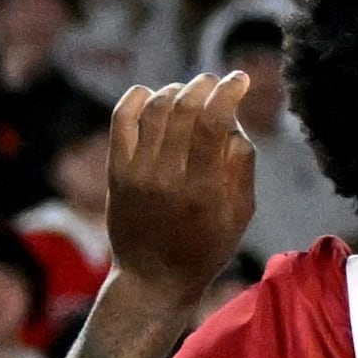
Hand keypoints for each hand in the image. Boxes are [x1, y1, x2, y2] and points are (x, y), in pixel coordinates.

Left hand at [107, 74, 258, 295]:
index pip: (213, 123)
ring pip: (155, 109)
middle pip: (184, 109)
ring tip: (190, 92)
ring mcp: (137, 174)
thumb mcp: (241, 212)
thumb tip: (232, 121)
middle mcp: (167, 178)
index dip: (228, 91)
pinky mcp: (116, 172)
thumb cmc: (207, 246)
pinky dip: (137, 98)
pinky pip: (122, 120)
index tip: (240, 79)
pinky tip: (152, 95)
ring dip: (176, 89)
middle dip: (204, 85)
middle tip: (216, 82)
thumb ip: (241, 164)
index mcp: (204, 190)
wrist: (153, 278)